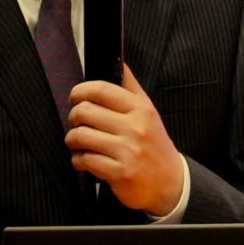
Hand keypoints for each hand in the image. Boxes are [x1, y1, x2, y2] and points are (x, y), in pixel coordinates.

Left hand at [65, 64, 187, 215]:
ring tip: (79, 144)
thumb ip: (131, 88)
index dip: (80, 91)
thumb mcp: (149, 113)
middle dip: (73, 118)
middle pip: (84, 111)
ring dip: (72, 141)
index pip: (101, 89)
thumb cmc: (154, 145)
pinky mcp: (120, 172)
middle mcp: (135, 127)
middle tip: (78, 124)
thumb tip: (118, 62)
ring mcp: (128, 150)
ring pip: (80, 136)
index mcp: (141, 109)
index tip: (75, 98)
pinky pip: (85, 160)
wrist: (170, 182)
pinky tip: (86, 161)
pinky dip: (79, 161)